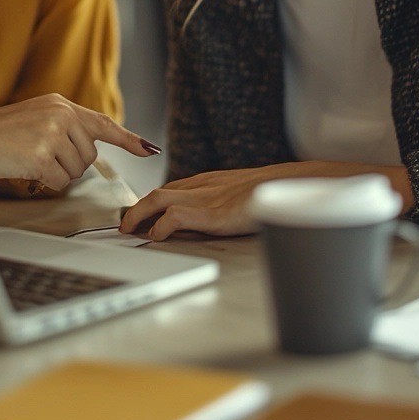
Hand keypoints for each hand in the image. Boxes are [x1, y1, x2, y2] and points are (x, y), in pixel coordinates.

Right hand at [0, 94, 159, 190]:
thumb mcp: (33, 118)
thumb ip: (62, 125)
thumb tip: (87, 147)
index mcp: (59, 103)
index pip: (102, 121)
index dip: (128, 138)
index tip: (149, 149)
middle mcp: (60, 114)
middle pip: (89, 156)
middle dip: (69, 164)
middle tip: (37, 156)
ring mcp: (52, 134)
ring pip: (76, 172)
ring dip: (55, 174)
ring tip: (27, 159)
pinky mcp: (42, 155)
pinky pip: (59, 183)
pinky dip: (43, 183)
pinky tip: (24, 169)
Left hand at [120, 161, 412, 240]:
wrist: (294, 184)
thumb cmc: (275, 192)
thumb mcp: (244, 198)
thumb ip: (226, 206)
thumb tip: (213, 222)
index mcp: (211, 181)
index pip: (173, 188)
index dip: (152, 202)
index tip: (139, 215)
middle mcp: (204, 185)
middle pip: (160, 191)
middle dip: (138, 208)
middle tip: (124, 224)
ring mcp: (207, 196)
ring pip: (160, 198)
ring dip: (140, 214)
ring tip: (129, 231)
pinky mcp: (213, 211)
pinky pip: (175, 217)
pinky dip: (162, 227)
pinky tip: (155, 238)